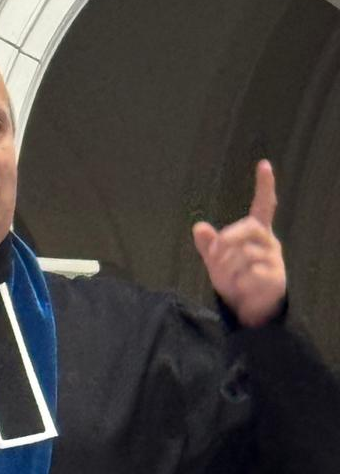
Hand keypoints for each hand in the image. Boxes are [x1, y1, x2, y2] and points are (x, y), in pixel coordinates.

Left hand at [191, 159, 285, 327]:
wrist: (249, 308)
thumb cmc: (234, 278)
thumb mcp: (217, 261)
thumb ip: (208, 245)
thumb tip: (198, 227)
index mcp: (256, 232)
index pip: (263, 205)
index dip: (264, 186)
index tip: (264, 165)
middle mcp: (268, 241)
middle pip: (247, 227)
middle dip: (226, 240)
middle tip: (214, 255)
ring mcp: (274, 259)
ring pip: (246, 253)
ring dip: (228, 267)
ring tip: (227, 278)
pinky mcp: (276, 277)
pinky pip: (251, 273)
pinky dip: (238, 282)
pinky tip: (239, 287)